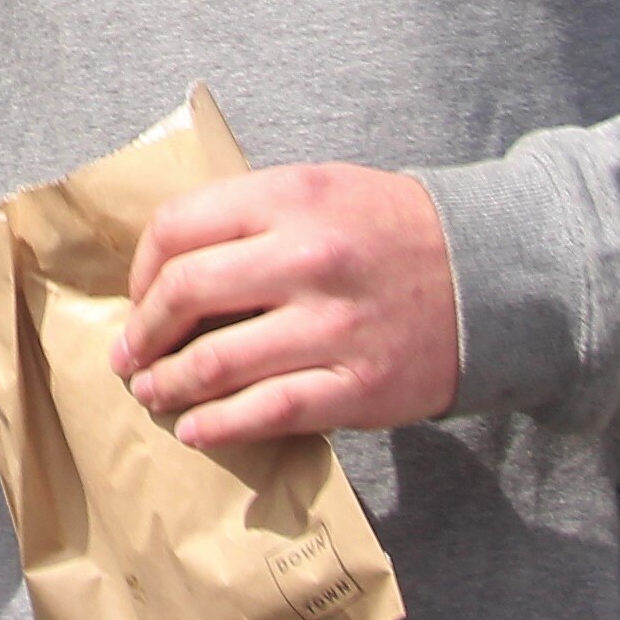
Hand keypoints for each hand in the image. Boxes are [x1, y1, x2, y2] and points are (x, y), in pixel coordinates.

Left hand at [110, 162, 461, 450]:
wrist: (491, 275)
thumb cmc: (388, 231)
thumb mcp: (318, 190)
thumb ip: (248, 217)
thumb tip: (166, 269)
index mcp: (289, 198)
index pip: (177, 228)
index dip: (142, 270)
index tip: (138, 296)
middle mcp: (307, 258)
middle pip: (185, 294)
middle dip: (143, 333)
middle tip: (128, 356)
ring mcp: (334, 326)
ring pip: (218, 362)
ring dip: (169, 384)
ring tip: (152, 392)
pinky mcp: (359, 386)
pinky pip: (268, 411)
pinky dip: (219, 425)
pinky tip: (196, 429)